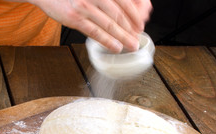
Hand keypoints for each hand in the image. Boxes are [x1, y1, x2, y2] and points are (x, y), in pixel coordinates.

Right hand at [29, 0, 151, 52]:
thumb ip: (107, 0)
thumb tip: (126, 12)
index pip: (125, 1)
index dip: (135, 14)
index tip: (141, 24)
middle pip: (119, 13)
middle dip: (131, 28)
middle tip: (137, 37)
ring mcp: (84, 6)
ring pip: (109, 24)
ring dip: (122, 36)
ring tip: (130, 44)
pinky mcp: (74, 18)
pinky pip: (95, 32)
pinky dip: (107, 41)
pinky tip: (115, 47)